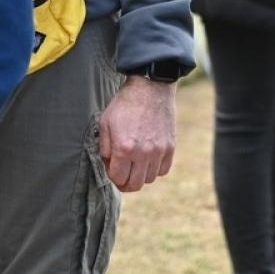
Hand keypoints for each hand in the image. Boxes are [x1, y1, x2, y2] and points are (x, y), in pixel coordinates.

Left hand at [99, 76, 176, 190]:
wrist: (150, 88)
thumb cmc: (125, 104)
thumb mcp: (105, 123)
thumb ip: (104, 148)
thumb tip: (108, 166)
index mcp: (124, 148)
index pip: (118, 179)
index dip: (112, 177)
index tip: (112, 170)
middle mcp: (143, 153)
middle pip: (135, 185)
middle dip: (125, 183)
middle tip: (122, 174)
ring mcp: (159, 151)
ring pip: (149, 179)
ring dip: (140, 175)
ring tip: (135, 163)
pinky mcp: (170, 147)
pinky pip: (163, 170)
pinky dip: (155, 169)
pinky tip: (148, 159)